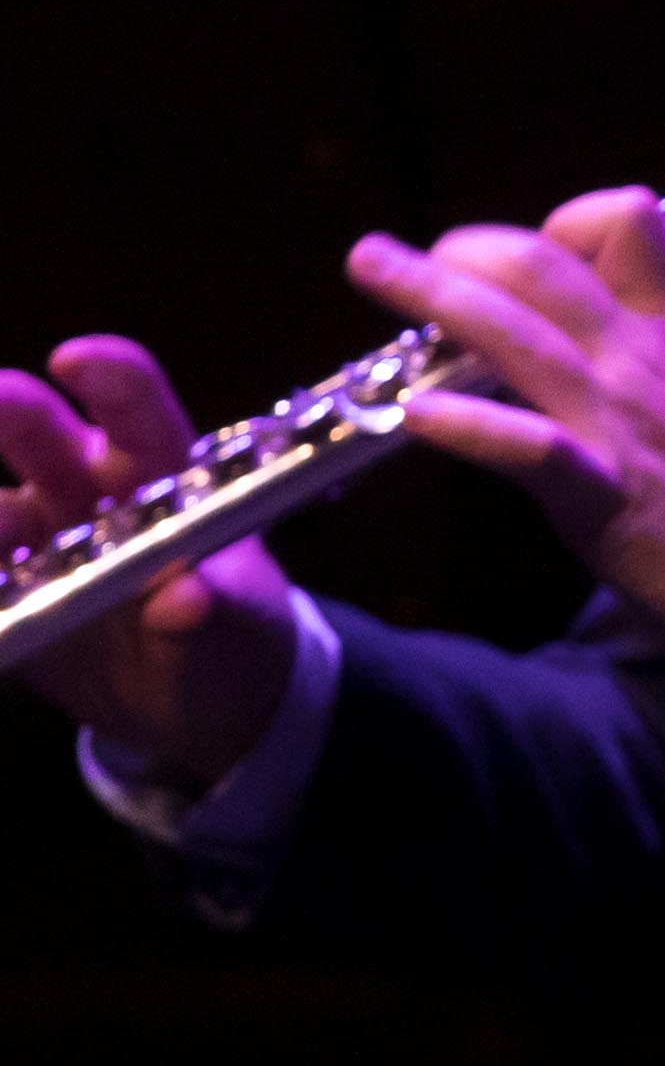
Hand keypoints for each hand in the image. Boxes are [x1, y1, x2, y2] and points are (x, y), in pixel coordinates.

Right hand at [0, 337, 310, 782]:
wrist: (195, 706)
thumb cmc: (234, 637)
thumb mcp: (240, 627)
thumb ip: (215, 611)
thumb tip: (187, 600)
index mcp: (163, 478)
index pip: (139, 412)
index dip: (111, 378)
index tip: (74, 359)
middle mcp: (87, 493)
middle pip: (39, 434)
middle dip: (8, 411)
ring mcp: (36, 541)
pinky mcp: (4, 591)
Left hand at [346, 192, 664, 649]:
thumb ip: (647, 360)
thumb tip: (578, 342)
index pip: (625, 227)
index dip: (562, 225)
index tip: (522, 257)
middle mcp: (641, 362)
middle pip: (544, 266)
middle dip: (464, 249)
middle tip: (397, 262)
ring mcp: (619, 423)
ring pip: (518, 335)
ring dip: (434, 295)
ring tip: (372, 265)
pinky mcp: (603, 493)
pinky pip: (528, 447)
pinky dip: (468, 427)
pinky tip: (418, 419)